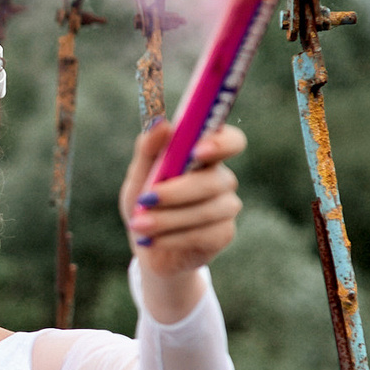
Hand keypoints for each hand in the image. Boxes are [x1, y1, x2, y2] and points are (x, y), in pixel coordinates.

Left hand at [120, 123, 243, 318]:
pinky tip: (152, 240)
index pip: (231, 140)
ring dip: (168, 219)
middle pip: (214, 180)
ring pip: (207, 210)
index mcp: (205, 155)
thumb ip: (148, 149)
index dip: (221, 143)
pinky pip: (203, 234)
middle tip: (146, 199)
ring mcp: (226, 206)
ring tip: (139, 225)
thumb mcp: (138, 176)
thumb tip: (162, 124)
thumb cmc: (145, 203)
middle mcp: (221, 178)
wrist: (147, 245)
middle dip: (178, 191)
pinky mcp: (223, 234)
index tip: (197, 151)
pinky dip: (172, 237)